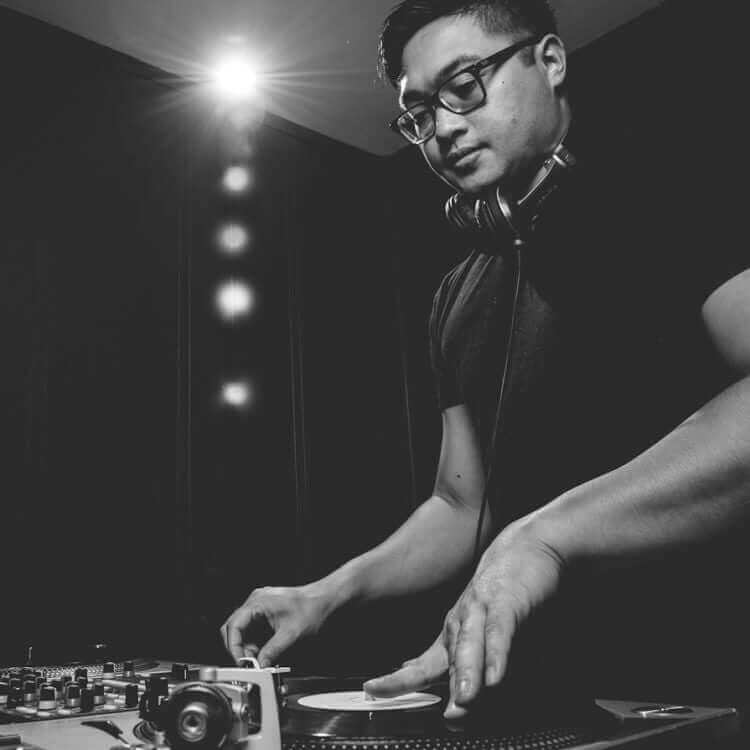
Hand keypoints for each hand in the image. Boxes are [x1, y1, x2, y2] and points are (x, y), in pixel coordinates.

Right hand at [220, 585, 331, 665]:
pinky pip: (253, 629)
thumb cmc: (311, 608)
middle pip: (234, 628)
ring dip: (248, 647)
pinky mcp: (265, 612)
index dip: (234, 646)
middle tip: (249, 663)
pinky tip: (264, 651)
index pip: (234, 626)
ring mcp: (260, 606)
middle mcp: (256, 602)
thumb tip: (260, 665)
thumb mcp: (291, 634)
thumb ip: (272, 651)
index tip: (240, 661)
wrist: (324, 599)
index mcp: (258, 602)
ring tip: (260, 659)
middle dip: (239, 648)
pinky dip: (256, 642)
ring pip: (243, 630)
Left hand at [364, 520, 563, 716]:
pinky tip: (495, 675)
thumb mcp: (485, 629)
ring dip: (468, 675)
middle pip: (447, 663)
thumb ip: (466, 660)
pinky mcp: (507, 601)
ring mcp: (482, 609)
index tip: (372, 691)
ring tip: (465, 701)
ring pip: (471, 646)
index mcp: (454, 633)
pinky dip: (497, 653)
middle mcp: (462, 621)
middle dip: (438, 690)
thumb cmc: (506, 591)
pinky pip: (500, 631)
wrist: (530, 546)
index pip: (422, 666)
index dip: (398, 680)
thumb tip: (439, 686)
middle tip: (443, 720)